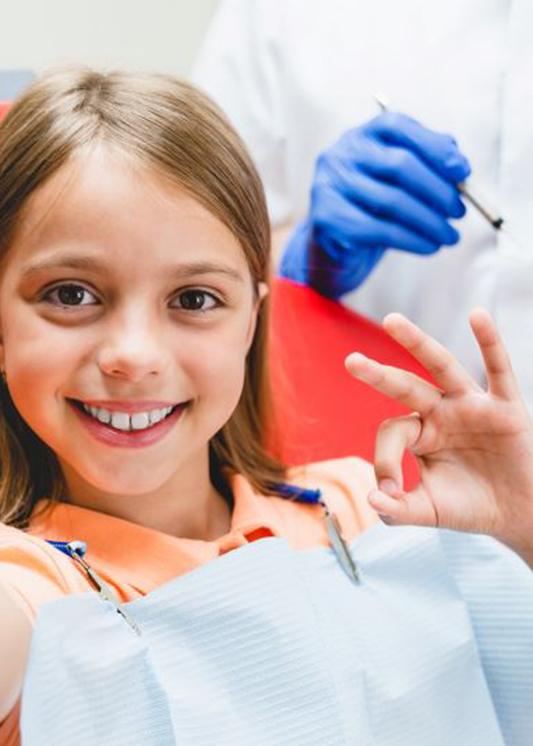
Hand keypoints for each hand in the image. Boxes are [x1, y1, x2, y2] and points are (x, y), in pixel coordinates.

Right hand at [279, 112, 469, 297]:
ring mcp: (328, 185)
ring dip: (430, 222)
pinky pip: (379, 230)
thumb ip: (427, 163)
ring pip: (392, 201)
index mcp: (361, 136)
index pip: (398, 126)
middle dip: (438, 190)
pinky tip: (430, 246)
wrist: (334, 248)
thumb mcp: (398, 181)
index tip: (463, 172)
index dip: (434, 147)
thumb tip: (459, 167)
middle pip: (399, 164)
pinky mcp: (327, 219)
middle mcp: (340, 154)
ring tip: (450, 235)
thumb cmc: (373, 209)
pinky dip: (412, 240)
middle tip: (460, 211)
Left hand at [345, 309, 532, 565]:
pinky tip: (478, 315)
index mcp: (420, 432)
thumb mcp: (429, 511)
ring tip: (391, 321)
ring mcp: (471, 406)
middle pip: (405, 385)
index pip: (393, 432)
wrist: (518, 515)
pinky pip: (499, 369)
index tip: (389, 492)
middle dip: (378, 374)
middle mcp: (441, 412)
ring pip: (442, 366)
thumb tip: (373, 501)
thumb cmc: (470, 507)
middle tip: (350, 361)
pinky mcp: (505, 407)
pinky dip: (490, 341)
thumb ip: (398, 510)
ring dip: (417, 343)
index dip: (383, 461)